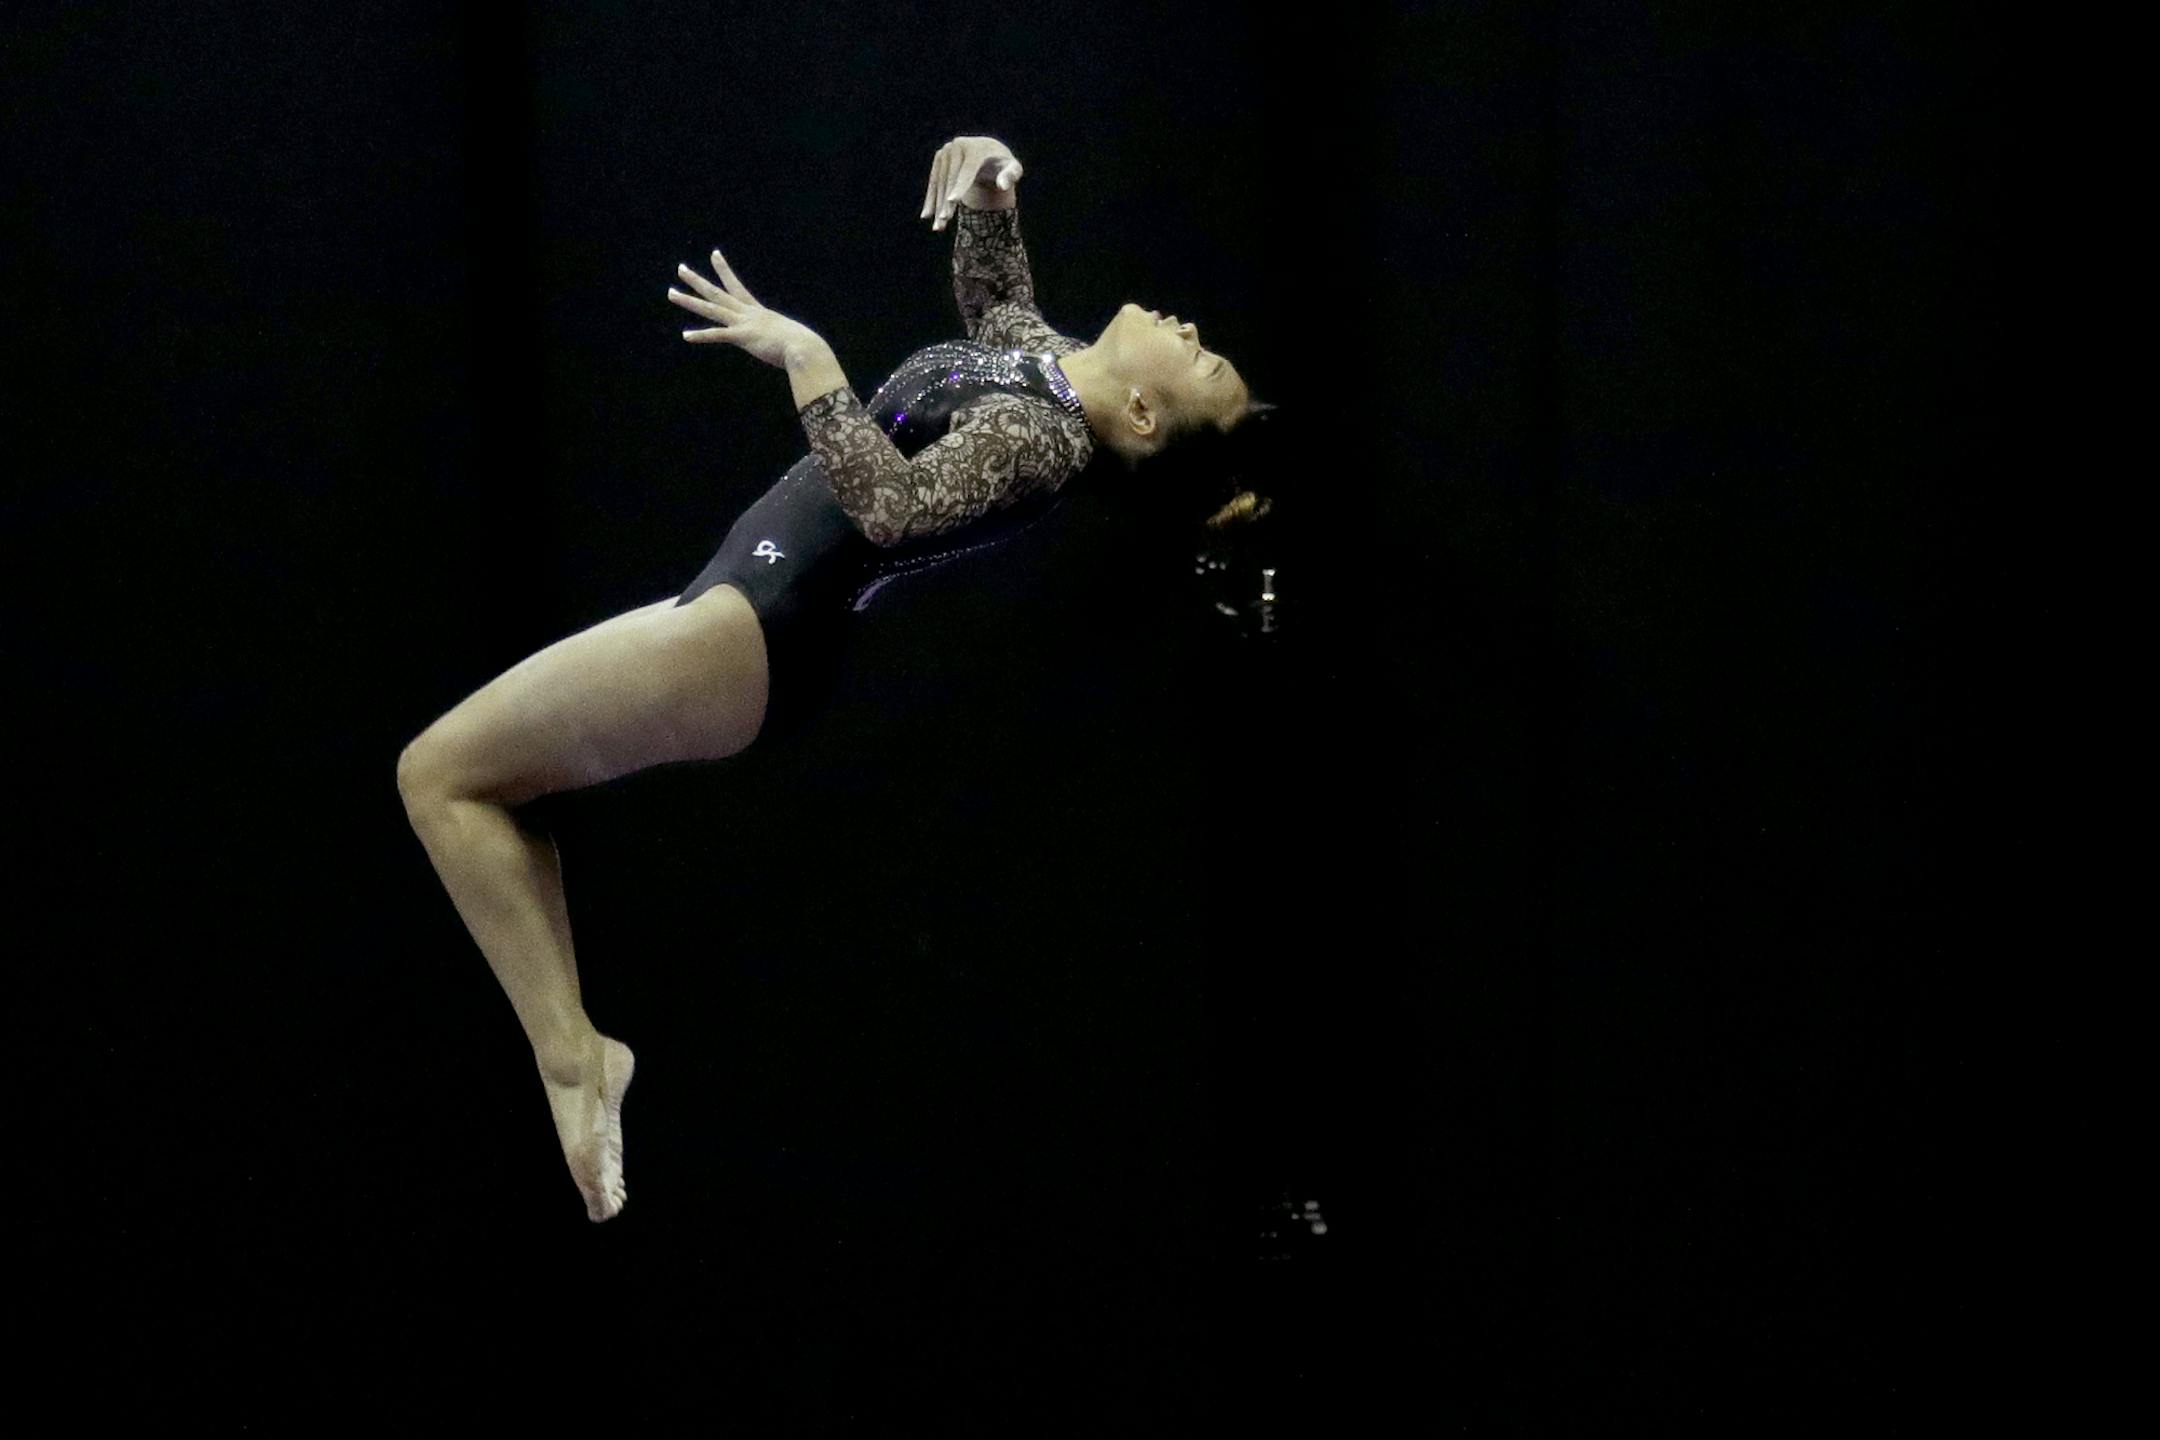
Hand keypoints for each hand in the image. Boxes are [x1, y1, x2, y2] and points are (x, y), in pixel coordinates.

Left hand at [669, 248, 822, 368]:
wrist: (805, 348)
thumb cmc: (801, 346)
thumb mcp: (786, 337)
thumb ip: (779, 337)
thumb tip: (788, 343)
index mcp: (757, 311)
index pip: (735, 286)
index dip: (723, 270)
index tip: (714, 254)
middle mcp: (747, 313)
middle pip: (716, 292)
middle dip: (697, 280)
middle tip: (680, 268)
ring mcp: (743, 323)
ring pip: (710, 308)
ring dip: (689, 300)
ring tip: (671, 292)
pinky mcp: (743, 337)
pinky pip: (718, 335)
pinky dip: (701, 335)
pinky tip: (686, 335)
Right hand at [921, 135, 1021, 229]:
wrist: (988, 151)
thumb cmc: (1003, 164)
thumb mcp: (1013, 168)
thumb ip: (1011, 175)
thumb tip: (1002, 185)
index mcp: (975, 148)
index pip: (966, 171)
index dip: (960, 186)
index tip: (953, 201)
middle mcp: (957, 146)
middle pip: (951, 178)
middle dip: (946, 201)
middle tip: (944, 221)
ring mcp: (946, 151)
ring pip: (940, 182)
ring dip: (937, 205)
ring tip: (938, 227)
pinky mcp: (939, 158)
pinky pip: (934, 181)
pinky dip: (931, 198)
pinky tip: (926, 216)